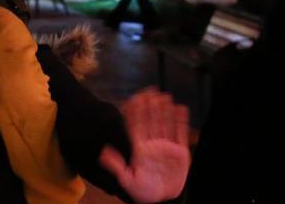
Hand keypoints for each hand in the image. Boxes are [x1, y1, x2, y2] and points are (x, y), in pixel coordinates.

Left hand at [98, 87, 190, 202]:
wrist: (162, 200)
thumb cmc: (143, 192)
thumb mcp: (127, 180)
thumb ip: (117, 166)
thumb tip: (103, 152)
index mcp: (140, 148)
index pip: (136, 126)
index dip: (135, 112)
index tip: (134, 97)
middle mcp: (153, 144)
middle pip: (151, 121)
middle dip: (150, 107)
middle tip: (150, 90)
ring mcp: (167, 147)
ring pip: (165, 124)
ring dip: (165, 111)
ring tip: (164, 96)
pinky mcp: (181, 153)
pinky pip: (180, 134)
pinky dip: (181, 121)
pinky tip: (180, 108)